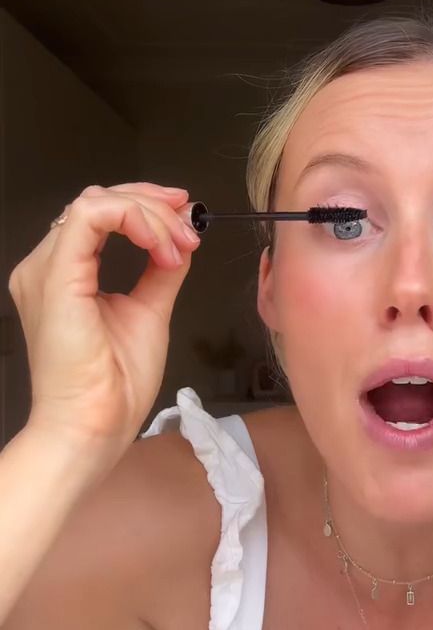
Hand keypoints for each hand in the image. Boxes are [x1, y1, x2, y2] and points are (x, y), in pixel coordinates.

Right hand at [8, 182, 200, 459]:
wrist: (94, 427)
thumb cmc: (113, 387)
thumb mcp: (149, 312)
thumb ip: (160, 272)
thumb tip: (181, 241)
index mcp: (63, 276)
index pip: (100, 216)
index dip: (147, 207)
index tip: (187, 223)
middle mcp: (46, 267)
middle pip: (99, 201)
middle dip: (154, 206)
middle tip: (189, 231)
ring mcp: (45, 269)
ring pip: (96, 201)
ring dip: (149, 214)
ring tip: (179, 245)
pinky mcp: (55, 275)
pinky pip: (91, 215)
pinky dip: (134, 218)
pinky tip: (160, 245)